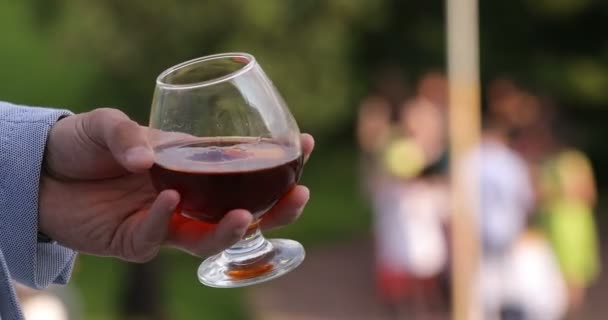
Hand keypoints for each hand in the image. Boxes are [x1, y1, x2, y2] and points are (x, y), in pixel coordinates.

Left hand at [39, 108, 313, 261]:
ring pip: (210, 237)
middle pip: (244, 212)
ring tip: (245, 216)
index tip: (304, 145)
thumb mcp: (107, 125)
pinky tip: (166, 199)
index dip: (277, 160)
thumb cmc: (81, 144)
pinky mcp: (136, 242)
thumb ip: (128, 135)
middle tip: (299, 194)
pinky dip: (163, 221)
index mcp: (193, 166)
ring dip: (233, 230)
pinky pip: (157, 238)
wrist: (41, 173)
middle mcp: (188, 198)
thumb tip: (150, 160)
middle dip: (277, 208)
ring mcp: (165, 222)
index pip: (244, 167)